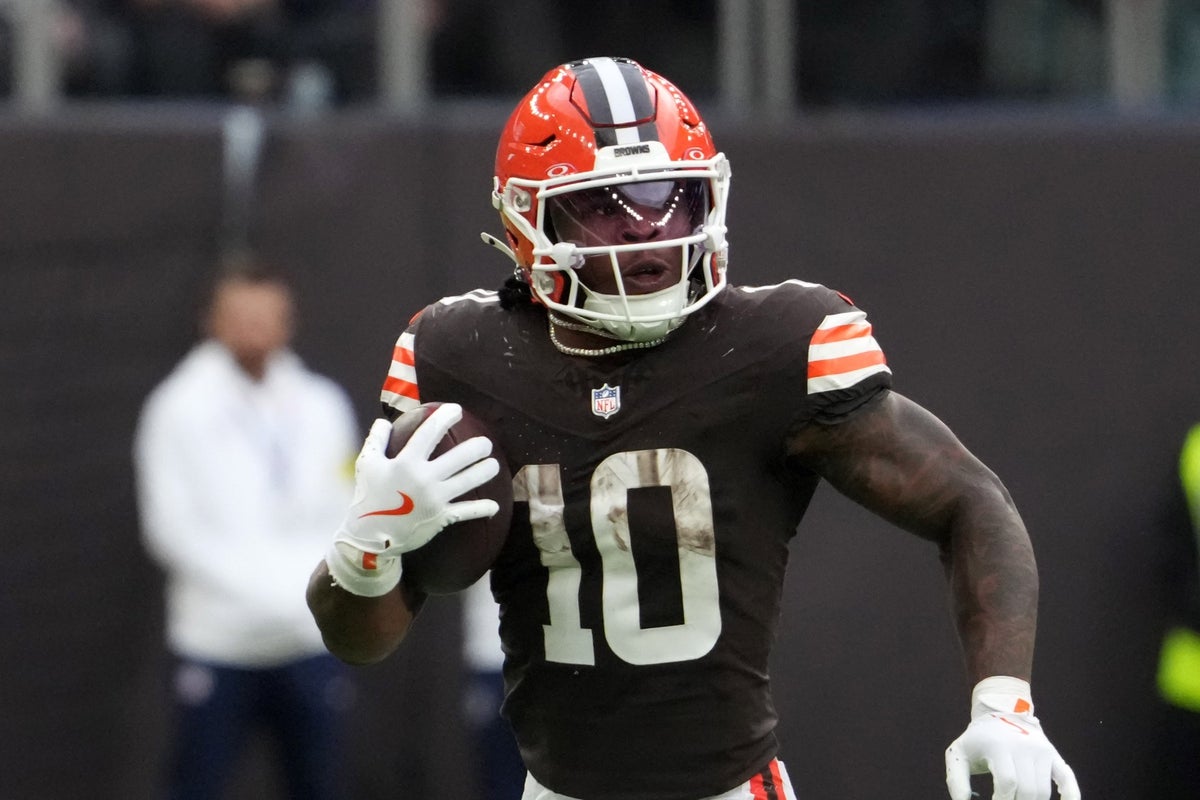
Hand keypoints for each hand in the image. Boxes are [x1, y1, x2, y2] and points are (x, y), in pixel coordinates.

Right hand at [326, 403, 499, 595]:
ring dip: (486, 471)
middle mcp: (424, 478)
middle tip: (486, 443)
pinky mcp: (441, 517)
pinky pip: (467, 512)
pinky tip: (494, 506)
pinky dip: (483, 509)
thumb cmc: (368, 497)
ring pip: (469, 481)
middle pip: (460, 457)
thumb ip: (376, 440)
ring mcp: (435, 499)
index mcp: (406, 462)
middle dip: (478, 446)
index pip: (430, 432)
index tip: (457, 410)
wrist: (369, 537)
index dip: (445, 417)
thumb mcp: (367, 464)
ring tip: (493, 464)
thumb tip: (384, 421)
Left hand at [945, 677, 1079, 799]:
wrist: (999, 712)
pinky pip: (1067, 779)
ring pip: (1043, 791)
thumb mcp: (958, 753)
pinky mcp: (1053, 755)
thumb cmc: (977, 739)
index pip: (1008, 782)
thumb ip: (956, 780)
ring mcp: (1042, 751)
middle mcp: (1024, 747)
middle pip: (1028, 790)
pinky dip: (1070, 796)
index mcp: (1000, 746)